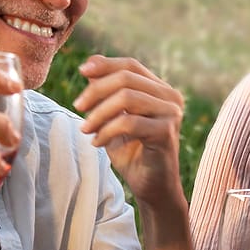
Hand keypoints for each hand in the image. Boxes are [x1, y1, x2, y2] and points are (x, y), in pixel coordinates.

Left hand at [73, 55, 185, 206]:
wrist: (151, 186)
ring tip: (87, 129)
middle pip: (126, 78)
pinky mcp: (166, 132)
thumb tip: (90, 63)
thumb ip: (106, 91)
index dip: (105, 64)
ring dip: (99, 113)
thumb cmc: (132, 151)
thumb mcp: (113, 117)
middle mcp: (171, 98)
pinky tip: (97, 143)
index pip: (131, 65)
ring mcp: (171, 114)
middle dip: (96, 91)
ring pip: (126, 98)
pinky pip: (129, 122)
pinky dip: (107, 131)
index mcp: (160, 90)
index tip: (81, 72)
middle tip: (78, 108)